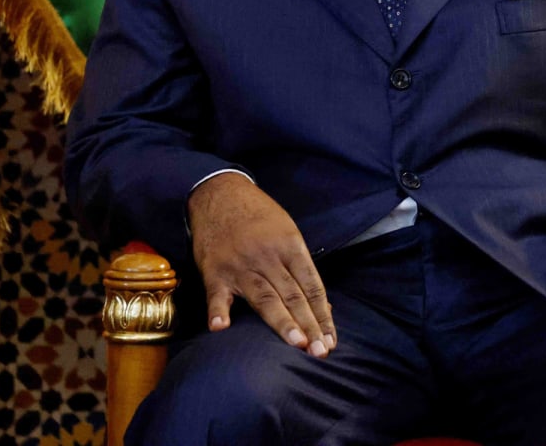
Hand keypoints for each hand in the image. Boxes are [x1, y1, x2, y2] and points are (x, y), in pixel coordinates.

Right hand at [186, 172, 335, 356]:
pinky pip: (216, 294)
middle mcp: (268, 258)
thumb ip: (301, 268)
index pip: (312, 286)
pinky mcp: (215, 271)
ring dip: (281, 323)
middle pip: (293, 296)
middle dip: (309, 325)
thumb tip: (323, 305)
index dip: (322, 314)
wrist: (221, 194)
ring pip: (265, 298)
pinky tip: (221, 327)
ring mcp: (241, 265)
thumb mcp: (288, 233)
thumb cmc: (260, 217)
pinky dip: (218, 310)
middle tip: (320, 351)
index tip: (331, 339)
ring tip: (296, 344)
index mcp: (290, 247)